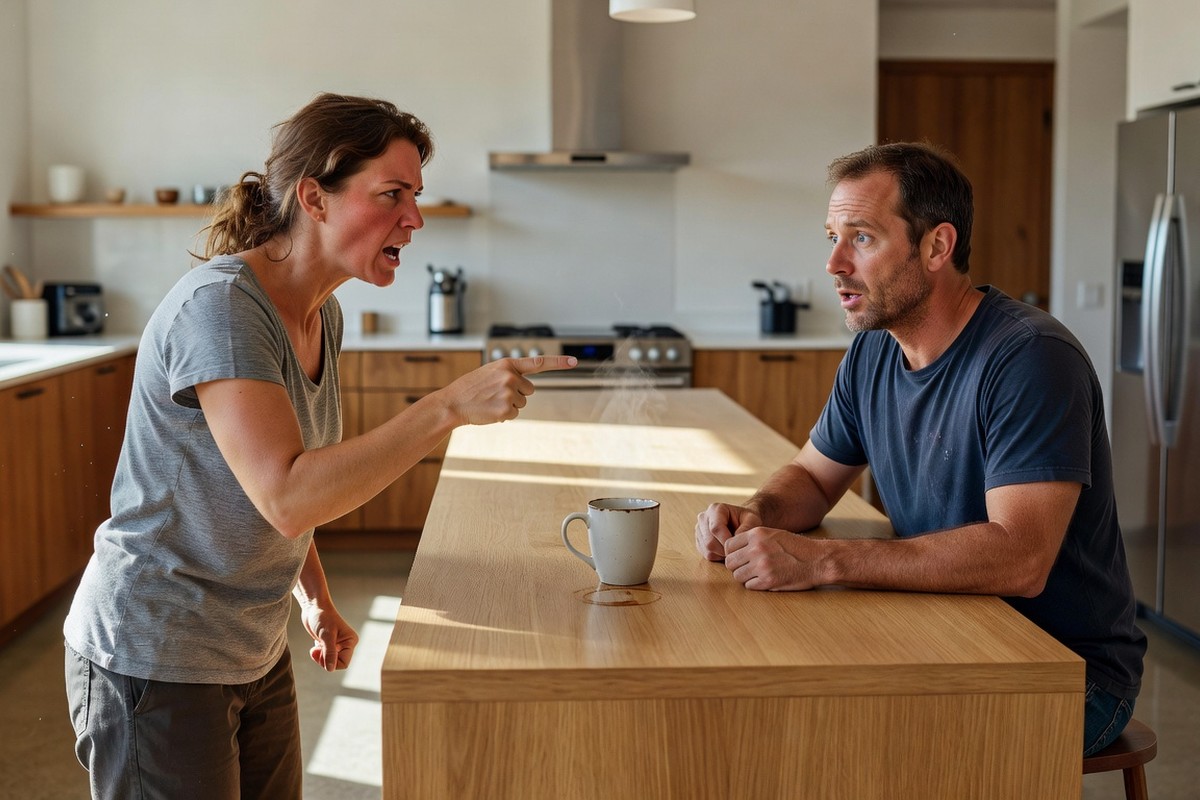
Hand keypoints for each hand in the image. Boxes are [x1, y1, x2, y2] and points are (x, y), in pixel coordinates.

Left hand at [299, 602, 358, 671]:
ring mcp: (338, 645)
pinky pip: (325, 657)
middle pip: (336, 664)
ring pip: (329, 661)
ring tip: (316, 646)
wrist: (313, 607)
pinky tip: (316, 644)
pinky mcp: (329, 644)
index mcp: (350, 641)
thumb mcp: (325, 635)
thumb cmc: (321, 617)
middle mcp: (346, 644)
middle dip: (324, 659)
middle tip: (316, 649)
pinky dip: (318, 654)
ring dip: (320, 657)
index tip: (321, 651)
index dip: (331, 662)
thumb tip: (330, 669)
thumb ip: (329, 653)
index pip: (343, 663)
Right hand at [439, 356, 576, 424]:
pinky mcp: (506, 409)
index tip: (575, 361)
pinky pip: (514, 415)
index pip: (538, 362)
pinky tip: (490, 411)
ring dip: (509, 405)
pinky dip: (504, 416)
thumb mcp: (490, 372)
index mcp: (507, 364)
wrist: (453, 403)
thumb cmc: (471, 388)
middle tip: (495, 394)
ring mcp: (508, 393)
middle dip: (517, 394)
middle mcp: (510, 376)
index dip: (559, 362)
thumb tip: (527, 389)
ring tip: (490, 401)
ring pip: (522, 403)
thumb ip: (509, 374)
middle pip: (529, 390)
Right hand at [695, 503, 762, 561]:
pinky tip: (727, 551)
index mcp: (716, 509)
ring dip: (722, 554)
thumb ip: (746, 529)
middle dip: (725, 550)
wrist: (742, 522)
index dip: (727, 541)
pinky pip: (706, 554)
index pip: (716, 528)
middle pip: (709, 541)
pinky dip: (718, 556)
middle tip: (737, 551)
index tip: (738, 547)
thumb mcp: (753, 521)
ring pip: (707, 549)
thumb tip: (735, 541)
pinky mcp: (699, 540)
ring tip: (733, 550)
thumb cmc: (748, 520)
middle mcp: (704, 517)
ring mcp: (699, 529)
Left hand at [723, 526, 819, 590]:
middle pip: (730, 562)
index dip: (732, 553)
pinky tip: (765, 580)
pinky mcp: (768, 581)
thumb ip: (754, 539)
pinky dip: (755, 585)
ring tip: (757, 574)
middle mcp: (757, 548)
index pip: (729, 545)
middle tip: (747, 568)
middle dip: (736, 566)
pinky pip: (749, 585)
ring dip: (745, 577)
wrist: (818, 560)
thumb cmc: (797, 547)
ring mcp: (762, 565)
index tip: (739, 557)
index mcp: (757, 534)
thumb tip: (734, 549)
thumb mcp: (774, 534)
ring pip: (737, 575)